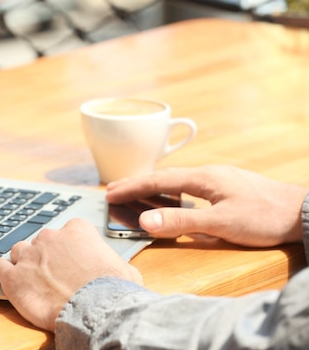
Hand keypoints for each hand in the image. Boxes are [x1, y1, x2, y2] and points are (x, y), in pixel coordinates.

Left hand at [0, 218, 141, 331]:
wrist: (95, 310)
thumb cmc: (113, 291)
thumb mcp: (124, 268)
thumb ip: (111, 260)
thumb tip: (117, 269)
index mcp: (76, 229)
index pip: (67, 231)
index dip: (68, 248)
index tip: (71, 261)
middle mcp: (50, 237)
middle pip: (42, 241)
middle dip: (45, 256)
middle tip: (53, 275)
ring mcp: (29, 255)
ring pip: (19, 251)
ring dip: (24, 263)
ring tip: (32, 279)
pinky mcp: (14, 277)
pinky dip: (2, 272)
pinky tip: (8, 279)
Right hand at [105, 165, 306, 246]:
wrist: (303, 212)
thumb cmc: (264, 217)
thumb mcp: (221, 223)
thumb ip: (181, 221)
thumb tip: (144, 221)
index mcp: (202, 178)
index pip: (157, 180)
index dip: (131, 187)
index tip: (109, 194)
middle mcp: (207, 174)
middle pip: (163, 177)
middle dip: (136, 185)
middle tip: (113, 193)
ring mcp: (218, 179)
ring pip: (176, 181)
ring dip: (152, 188)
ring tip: (134, 195)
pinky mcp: (226, 188)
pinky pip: (189, 187)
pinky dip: (170, 193)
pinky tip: (171, 200)